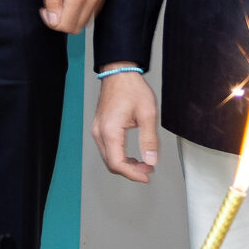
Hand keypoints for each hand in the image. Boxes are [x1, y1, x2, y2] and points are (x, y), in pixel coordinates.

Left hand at [41, 0, 110, 33]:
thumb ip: (52, 1)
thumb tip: (53, 20)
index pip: (66, 26)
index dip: (51, 22)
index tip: (45, 10)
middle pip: (77, 27)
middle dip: (62, 22)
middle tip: (52, 8)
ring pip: (86, 20)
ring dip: (73, 16)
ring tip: (62, 0)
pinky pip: (94, 10)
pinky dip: (82, 9)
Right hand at [91, 66, 159, 183]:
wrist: (119, 73)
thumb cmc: (132, 89)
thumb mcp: (147, 114)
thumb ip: (149, 139)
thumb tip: (151, 160)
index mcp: (110, 130)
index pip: (117, 163)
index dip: (133, 174)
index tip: (147, 175)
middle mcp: (99, 132)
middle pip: (111, 163)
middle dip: (131, 171)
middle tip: (148, 170)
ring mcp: (97, 130)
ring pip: (108, 158)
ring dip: (125, 165)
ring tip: (144, 164)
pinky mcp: (99, 127)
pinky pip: (107, 149)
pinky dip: (119, 156)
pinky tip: (132, 156)